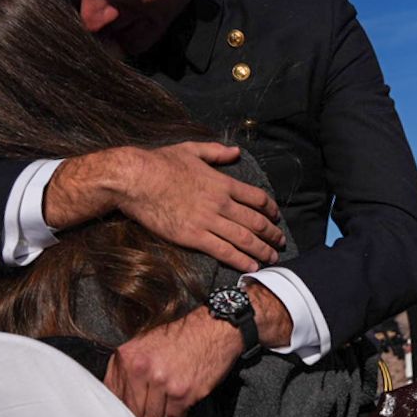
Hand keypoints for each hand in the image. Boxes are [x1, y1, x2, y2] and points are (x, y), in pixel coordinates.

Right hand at [46, 143, 284, 272]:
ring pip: (244, 238)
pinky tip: (251, 267)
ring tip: (272, 258)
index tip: (276, 217)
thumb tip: (235, 151)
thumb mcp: (191, 150)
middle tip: (280, 243)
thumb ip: (216, 152)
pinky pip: (223, 251)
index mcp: (222, 182)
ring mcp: (208, 220)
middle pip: (255, 221)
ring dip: (261, 250)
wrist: (136, 179)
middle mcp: (220, 202)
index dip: (270, 209)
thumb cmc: (160, 163)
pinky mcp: (193, 236)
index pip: (256, 197)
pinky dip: (240, 260)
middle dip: (271, 234)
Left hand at [104, 307, 241, 416]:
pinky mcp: (183, 393)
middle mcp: (141, 369)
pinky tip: (183, 403)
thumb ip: (126, 369)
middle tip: (154, 409)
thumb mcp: (145, 343)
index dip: (124, 407)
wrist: (215, 327)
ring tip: (169, 403)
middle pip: (133, 412)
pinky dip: (179, 416)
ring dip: (162, 416)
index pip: (114, 398)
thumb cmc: (181, 335)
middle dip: (144, 414)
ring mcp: (162, 382)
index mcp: (127, 357)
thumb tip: (115, 399)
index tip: (132, 409)